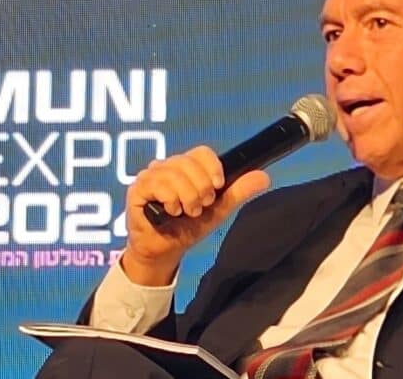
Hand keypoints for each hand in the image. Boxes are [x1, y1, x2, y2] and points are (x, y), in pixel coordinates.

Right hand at [121, 145, 270, 285]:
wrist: (165, 251)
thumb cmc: (188, 227)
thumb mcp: (218, 210)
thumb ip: (238, 192)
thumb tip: (264, 177)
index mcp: (187, 167)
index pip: (202, 152)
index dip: (213, 167)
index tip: (218, 186)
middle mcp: (167, 166)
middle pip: (189, 162)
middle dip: (201, 188)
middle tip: (201, 206)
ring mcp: (151, 175)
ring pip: (174, 174)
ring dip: (187, 197)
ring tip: (187, 212)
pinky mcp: (138, 188)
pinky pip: (158, 184)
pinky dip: (170, 200)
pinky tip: (172, 211)